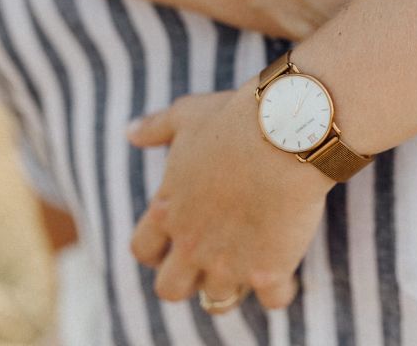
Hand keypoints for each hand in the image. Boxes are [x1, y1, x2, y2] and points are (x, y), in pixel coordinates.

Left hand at [127, 85, 330, 308]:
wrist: (285, 135)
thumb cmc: (235, 120)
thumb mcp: (187, 115)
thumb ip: (155, 127)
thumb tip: (130, 131)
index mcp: (168, 209)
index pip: (142, 250)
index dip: (156, 250)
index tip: (176, 239)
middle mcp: (191, 244)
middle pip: (170, 289)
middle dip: (187, 280)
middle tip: (210, 260)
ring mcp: (228, 263)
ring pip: (218, 300)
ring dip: (233, 284)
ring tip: (252, 263)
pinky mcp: (268, 270)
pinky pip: (273, 301)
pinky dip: (280, 290)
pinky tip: (287, 271)